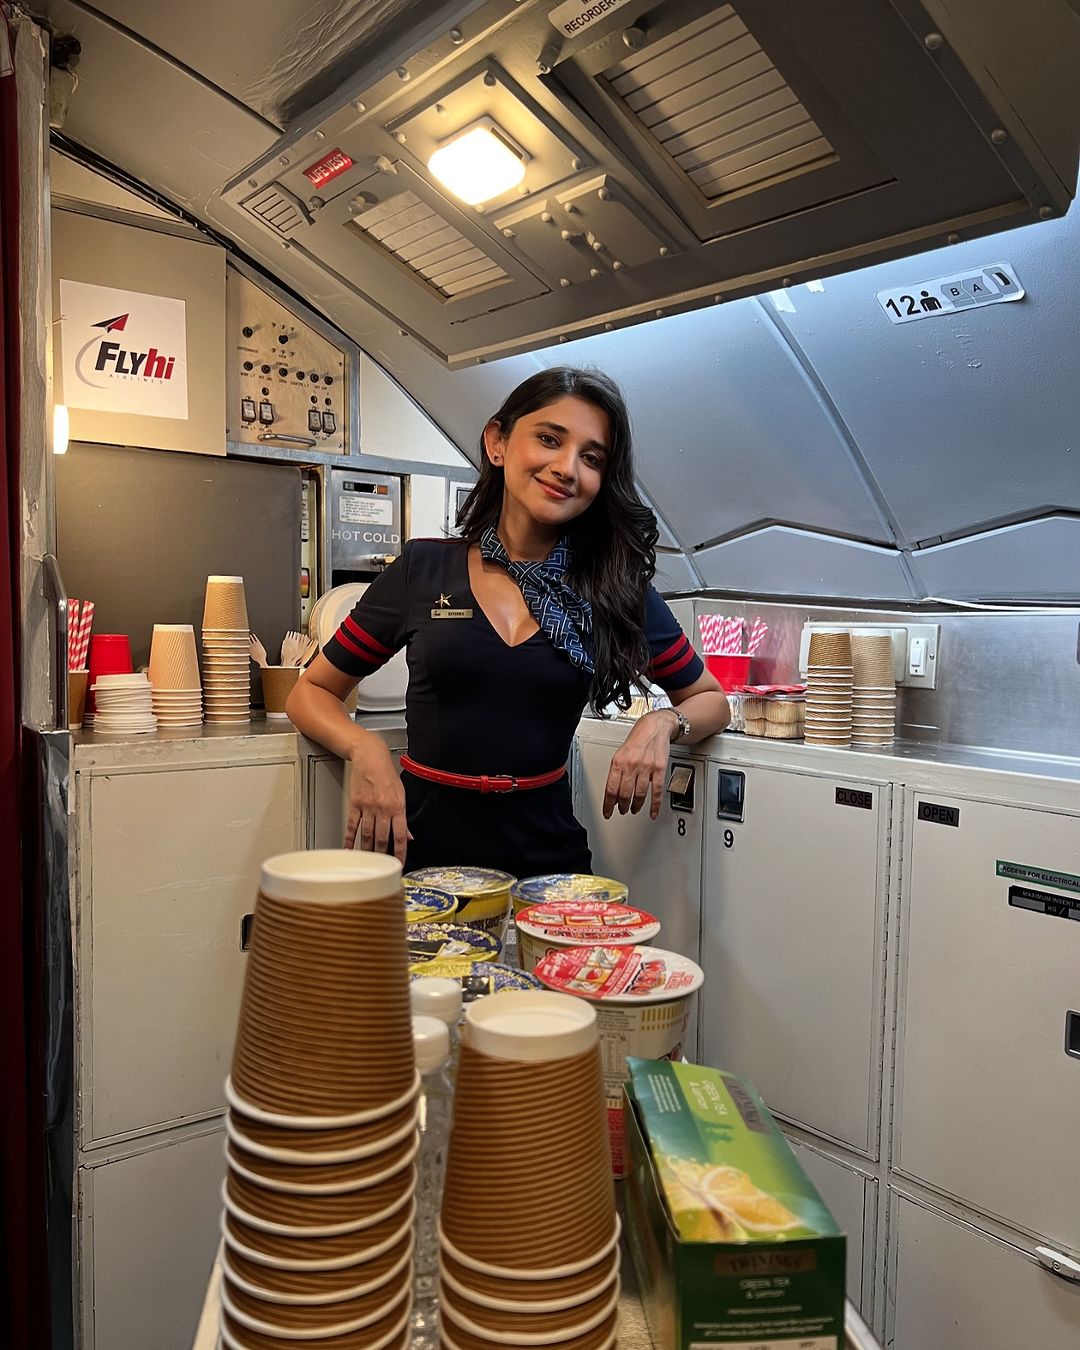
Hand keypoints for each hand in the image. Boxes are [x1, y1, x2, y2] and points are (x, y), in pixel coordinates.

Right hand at [345, 741, 411, 862]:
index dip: (400, 852)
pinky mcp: (355, 804)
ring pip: (367, 835)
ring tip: (368, 862)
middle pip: (382, 838)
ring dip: (368, 850)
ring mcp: (368, 807)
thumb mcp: (402, 794)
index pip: (400, 835)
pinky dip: (350, 839)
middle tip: (382, 866)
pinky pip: (352, 826)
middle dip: (383, 855)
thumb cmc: (387, 773)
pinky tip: (349, 849)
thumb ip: (404, 817)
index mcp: (397, 807)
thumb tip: (408, 836)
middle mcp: (383, 809)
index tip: (399, 863)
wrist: (370, 757)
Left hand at [602, 710, 676, 819]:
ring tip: (633, 809)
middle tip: (622, 810)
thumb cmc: (638, 739)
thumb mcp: (621, 753)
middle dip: (623, 806)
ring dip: (636, 805)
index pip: (611, 788)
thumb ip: (617, 771)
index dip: (608, 804)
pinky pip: (657, 791)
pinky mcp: (660, 769)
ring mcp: (646, 767)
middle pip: (625, 793)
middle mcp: (631, 765)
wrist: (655, 727)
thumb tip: (614, 790)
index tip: (607, 812)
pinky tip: (652, 811)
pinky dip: (654, 804)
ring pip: (639, 794)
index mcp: (618, 762)